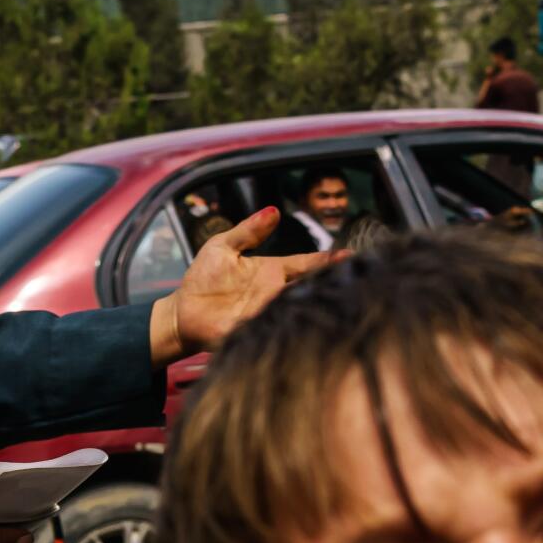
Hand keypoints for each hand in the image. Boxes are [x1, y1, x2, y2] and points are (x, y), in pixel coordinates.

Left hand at [152, 207, 348, 361]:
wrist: (183, 313)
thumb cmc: (202, 279)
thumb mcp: (222, 246)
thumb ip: (249, 231)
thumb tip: (273, 210)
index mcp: (272, 271)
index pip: (305, 264)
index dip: (327, 260)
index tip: (350, 254)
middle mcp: (276, 293)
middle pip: (311, 287)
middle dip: (333, 282)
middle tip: (359, 277)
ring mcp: (270, 313)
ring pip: (302, 309)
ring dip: (320, 305)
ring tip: (345, 299)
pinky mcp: (260, 332)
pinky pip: (283, 330)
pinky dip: (297, 328)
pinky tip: (312, 324)